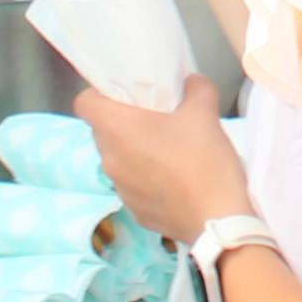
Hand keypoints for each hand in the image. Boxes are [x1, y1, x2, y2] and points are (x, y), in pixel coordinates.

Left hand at [76, 76, 252, 242]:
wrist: (218, 219)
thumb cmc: (203, 160)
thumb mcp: (205, 112)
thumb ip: (195, 88)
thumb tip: (190, 82)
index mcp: (116, 129)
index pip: (84, 103)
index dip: (99, 93)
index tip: (125, 94)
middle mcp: (109, 159)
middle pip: (103, 131)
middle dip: (124, 121)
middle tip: (155, 117)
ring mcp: (120, 189)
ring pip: (118, 159)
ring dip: (135, 151)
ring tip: (168, 149)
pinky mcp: (135, 211)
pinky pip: (133, 185)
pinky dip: (146, 179)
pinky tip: (175, 179)